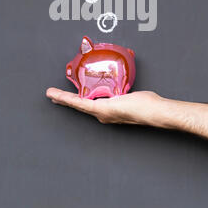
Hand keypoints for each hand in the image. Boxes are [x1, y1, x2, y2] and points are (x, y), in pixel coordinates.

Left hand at [46, 88, 171, 127]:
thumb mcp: (119, 103)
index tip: (50, 94)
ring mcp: (110, 112)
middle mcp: (103, 114)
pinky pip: (99, 101)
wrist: (157, 111)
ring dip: (76, 99)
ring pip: (88, 104)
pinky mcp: (117, 107)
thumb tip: (94, 106)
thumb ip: (106, 105)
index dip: (62, 98)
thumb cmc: (141, 107)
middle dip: (65, 100)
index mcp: (101, 111)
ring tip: (65, 95)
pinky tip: (90, 93)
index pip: (77, 103)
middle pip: (79, 104)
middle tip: (52, 94)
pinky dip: (90, 97)